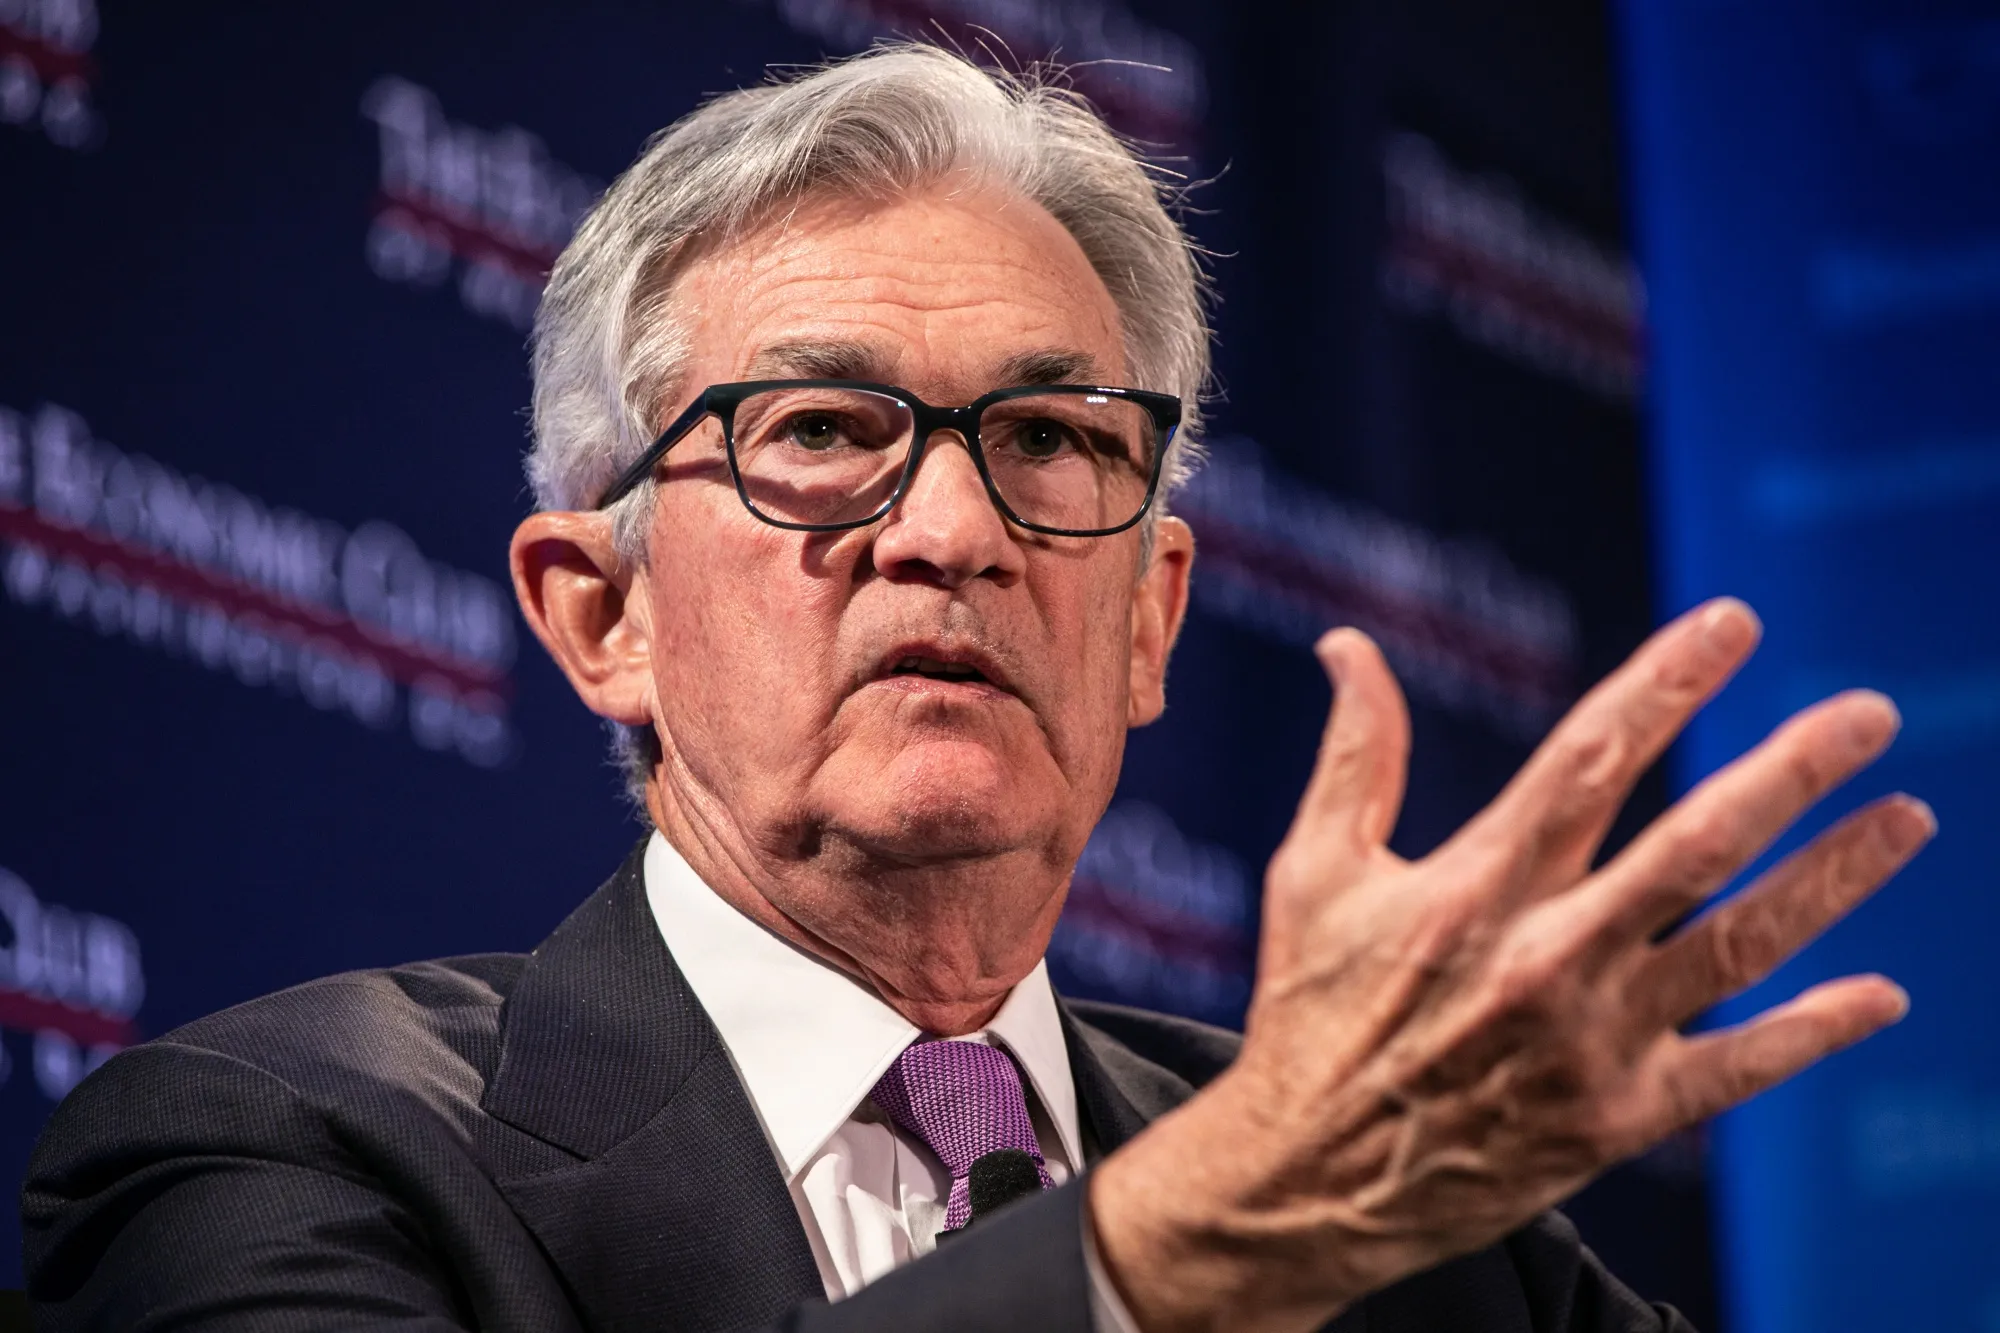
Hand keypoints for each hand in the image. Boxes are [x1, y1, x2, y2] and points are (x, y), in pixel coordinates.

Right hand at [1090, 599, 1930, 1332]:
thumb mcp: (1313, 875)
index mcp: (1475, 886)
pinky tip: (1881, 994)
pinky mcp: (1619, 1120)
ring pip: (1740, 946)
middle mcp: (1546, 956)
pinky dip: (1813, 1028)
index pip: (1589, 759)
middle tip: (1869, 714)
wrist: (1308, 1181)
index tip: (1734, 622)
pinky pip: (1738, 1068)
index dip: (1667, 682)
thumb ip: (1353, 756)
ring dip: (1833, 877)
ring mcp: (1593, 1041)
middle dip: (1790, 770)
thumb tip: (1350, 645)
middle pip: (1695, 844)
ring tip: (1908, 818)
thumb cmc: (1310, 1013)